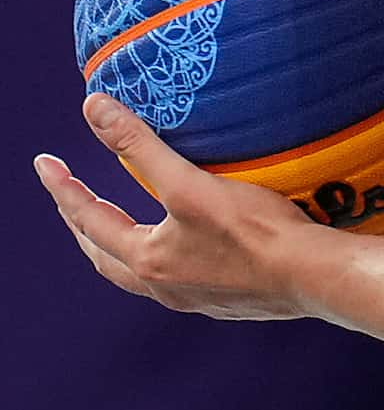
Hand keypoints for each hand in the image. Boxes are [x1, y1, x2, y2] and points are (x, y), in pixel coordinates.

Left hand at [33, 93, 320, 319]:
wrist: (312, 276)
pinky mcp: (224, 300)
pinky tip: (180, 249)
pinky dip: (161, 260)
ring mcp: (193, 298)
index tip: (45, 163)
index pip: (89, 218)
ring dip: (120, 247)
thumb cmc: (256, 232)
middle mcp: (162, 286)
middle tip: (73, 199)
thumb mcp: (190, 183)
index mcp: (147, 259)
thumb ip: (140, 146)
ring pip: (138, 274)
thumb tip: (94, 109)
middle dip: (84, 225)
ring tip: (120, 226)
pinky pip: (175, 281)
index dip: (63, 188)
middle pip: (105, 255)